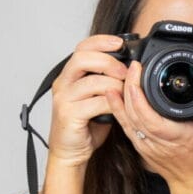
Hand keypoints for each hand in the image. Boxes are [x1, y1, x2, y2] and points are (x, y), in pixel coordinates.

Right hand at [48, 35, 130, 165]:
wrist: (70, 151)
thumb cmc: (84, 126)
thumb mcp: (96, 98)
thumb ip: (106, 83)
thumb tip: (129, 70)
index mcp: (69, 76)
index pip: (82, 47)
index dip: (101, 41)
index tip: (120, 42)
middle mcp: (63, 83)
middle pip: (83, 58)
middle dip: (109, 62)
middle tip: (125, 72)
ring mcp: (64, 98)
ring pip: (92, 81)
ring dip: (114, 84)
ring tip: (125, 92)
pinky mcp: (69, 114)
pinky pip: (95, 103)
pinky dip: (111, 103)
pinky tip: (118, 107)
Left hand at [107, 61, 192, 193]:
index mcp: (177, 137)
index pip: (150, 116)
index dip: (139, 94)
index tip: (139, 73)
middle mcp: (158, 142)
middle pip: (134, 113)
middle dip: (129, 87)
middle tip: (132, 67)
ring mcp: (146, 145)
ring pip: (126, 119)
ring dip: (120, 97)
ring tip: (118, 76)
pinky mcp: (140, 146)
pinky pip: (125, 126)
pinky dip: (117, 110)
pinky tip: (112, 95)